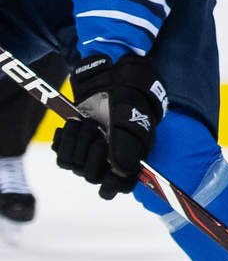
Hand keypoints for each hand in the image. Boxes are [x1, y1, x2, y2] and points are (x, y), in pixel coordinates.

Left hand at [51, 53, 166, 199]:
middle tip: (97, 128)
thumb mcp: (132, 117)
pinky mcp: (74, 141)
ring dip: (77, 142)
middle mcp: (111, 157)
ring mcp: (91, 150)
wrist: (113, 74)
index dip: (112, 185)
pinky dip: (64, 140)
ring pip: (74, 165)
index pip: (120, 186)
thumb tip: (121, 171)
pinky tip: (72, 125)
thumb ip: (127, 145)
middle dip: (92, 152)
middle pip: (92, 176)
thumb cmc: (131, 95)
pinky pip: (61, 155)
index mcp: (132, 157)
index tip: (107, 181)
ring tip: (86, 122)